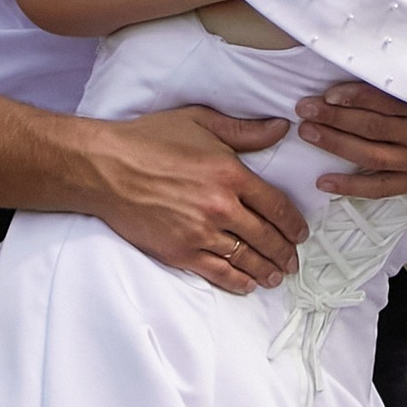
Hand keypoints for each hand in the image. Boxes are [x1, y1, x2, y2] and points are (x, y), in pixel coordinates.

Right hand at [86, 104, 307, 291]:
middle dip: (285, 253)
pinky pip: (217, 272)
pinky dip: (237, 281)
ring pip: (245, 258)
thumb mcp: (200, 121)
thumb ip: (245, 131)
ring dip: (266, 270)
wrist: (105, 168)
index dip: (293, 224)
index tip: (300, 234)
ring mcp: (200, 233)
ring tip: (276, 277)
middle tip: (293, 262)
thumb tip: (281, 128)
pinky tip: (248, 285)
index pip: (276, 205)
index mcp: (231, 174)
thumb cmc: (150, 139)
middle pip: (266, 236)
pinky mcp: (179, 252)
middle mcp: (221, 207)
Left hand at [298, 74, 406, 199]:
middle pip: (371, 128)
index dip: (357, 98)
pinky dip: (352, 187)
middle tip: (303, 109)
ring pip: (370, 156)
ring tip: (307, 135)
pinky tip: (326, 183)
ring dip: (336, 146)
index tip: (330, 91)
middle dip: (334, 118)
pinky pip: (382, 188)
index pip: (390, 103)